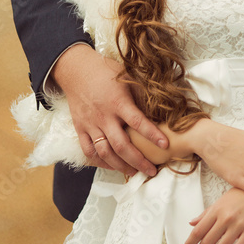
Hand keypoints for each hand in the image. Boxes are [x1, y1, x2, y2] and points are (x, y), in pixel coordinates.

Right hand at [51, 44, 166, 176]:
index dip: (152, 135)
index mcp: (118, 102)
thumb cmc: (107, 72)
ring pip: (105, 153)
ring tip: (134, 172)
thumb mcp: (127, 77)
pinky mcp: (80, 129)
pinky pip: (89, 151)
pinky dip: (101, 162)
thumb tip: (162, 107)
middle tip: (152, 171)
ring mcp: (91, 124)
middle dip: (138, 161)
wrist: (77, 70)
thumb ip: (141, 94)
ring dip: (121, 166)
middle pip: (122, 145)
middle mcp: (104, 116)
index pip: (138, 122)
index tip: (166, 145)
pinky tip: (112, 166)